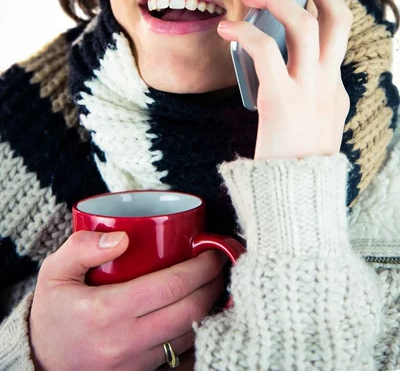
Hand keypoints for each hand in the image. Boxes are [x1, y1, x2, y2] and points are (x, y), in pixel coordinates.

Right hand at [29, 231, 226, 370]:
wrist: (40, 361)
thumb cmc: (52, 312)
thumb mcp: (54, 272)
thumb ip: (82, 247)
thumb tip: (124, 237)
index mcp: (106, 311)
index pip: (170, 286)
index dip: (200, 267)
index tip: (212, 251)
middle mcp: (125, 342)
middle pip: (189, 312)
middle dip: (214, 285)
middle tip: (220, 263)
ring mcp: (135, 364)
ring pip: (189, 336)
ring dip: (209, 308)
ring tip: (214, 284)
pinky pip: (181, 358)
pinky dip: (197, 335)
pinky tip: (201, 315)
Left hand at [217, 0, 352, 159]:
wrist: (294, 199)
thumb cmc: (295, 163)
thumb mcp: (313, 124)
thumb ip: (308, 95)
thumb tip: (286, 69)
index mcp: (333, 86)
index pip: (337, 32)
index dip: (320, 2)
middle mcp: (327, 82)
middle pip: (337, 16)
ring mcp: (309, 89)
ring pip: (304, 25)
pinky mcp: (283, 100)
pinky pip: (266, 51)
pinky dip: (245, 32)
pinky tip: (227, 29)